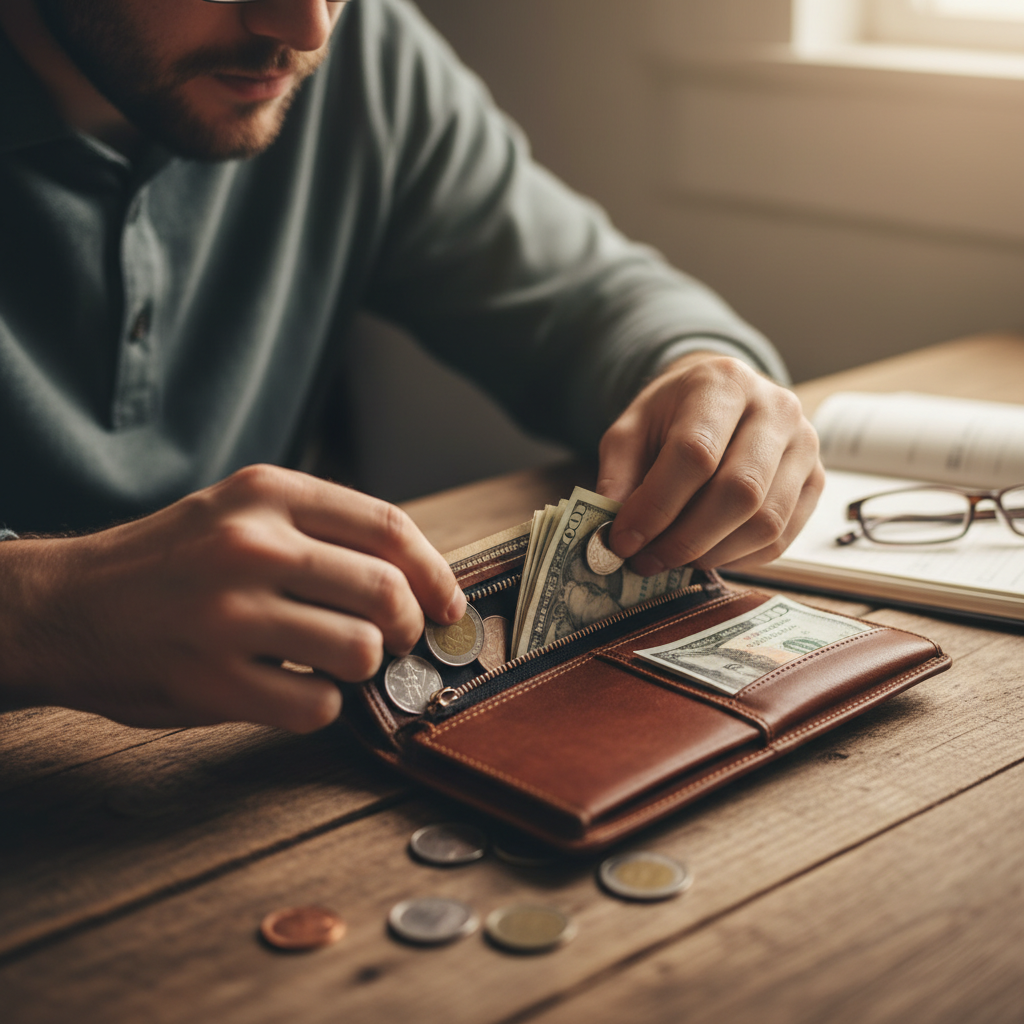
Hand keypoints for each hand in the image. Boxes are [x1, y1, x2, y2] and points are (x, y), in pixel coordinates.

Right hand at [0, 465, 464, 731]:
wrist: (65, 606)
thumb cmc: (169, 561)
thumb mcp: (238, 512)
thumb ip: (319, 531)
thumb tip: (415, 577)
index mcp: (267, 494)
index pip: (388, 528)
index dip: (436, 573)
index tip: (448, 605)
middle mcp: (250, 544)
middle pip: (386, 592)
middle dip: (407, 627)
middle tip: (393, 640)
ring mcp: (229, 613)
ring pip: (360, 650)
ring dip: (362, 667)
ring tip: (331, 661)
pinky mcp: (211, 679)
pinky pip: (316, 705)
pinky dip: (321, 705)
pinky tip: (293, 689)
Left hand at [597, 353, 824, 572]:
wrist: (721, 396)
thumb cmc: (673, 414)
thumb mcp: (632, 429)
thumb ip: (618, 473)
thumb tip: (612, 529)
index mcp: (724, 383)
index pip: (695, 453)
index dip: (657, 505)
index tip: (623, 540)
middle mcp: (777, 409)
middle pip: (739, 492)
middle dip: (685, 539)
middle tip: (646, 561)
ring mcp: (805, 446)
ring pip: (765, 522)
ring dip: (711, 554)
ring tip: (671, 559)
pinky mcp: (816, 480)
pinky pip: (781, 538)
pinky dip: (738, 559)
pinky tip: (705, 553)